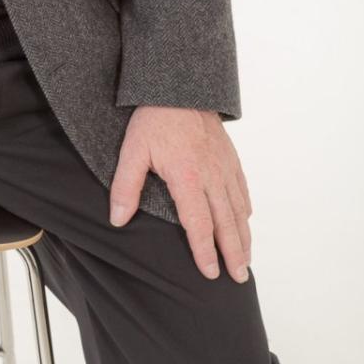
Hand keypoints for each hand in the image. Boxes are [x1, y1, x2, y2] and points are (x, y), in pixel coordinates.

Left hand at [109, 106, 252, 281]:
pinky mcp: (230, 157)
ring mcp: (224, 166)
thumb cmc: (153, 119)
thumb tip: (118, 220)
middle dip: (233, 253)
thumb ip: (125, 188)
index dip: (204, 251)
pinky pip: (241, 189)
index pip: (198, 223)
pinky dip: (245, 209)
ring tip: (246, 260)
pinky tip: (246, 221)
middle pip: (226, 223)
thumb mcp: (132, 152)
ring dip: (243, 237)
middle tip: (239, 277)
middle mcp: (212, 176)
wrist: (179, 86)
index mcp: (187, 177)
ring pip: (238, 209)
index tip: (210, 272)